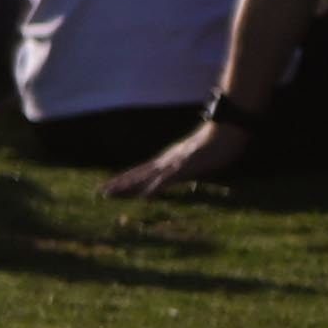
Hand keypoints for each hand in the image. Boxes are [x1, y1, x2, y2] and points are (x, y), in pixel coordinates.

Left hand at [104, 108, 260, 203]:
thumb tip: (179, 174)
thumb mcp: (197, 160)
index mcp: (168, 159)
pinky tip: (144, 197)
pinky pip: (166, 180)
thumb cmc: (216, 145)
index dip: (126, 179)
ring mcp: (173, 163)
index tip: (111, 186)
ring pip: (145, 177)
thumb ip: (186, 167)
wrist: (226, 131)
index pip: (142, 171)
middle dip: (119, 184)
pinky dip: (154, 189)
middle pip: (138, 173)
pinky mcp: (185, 167)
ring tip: (111, 194)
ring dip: (128, 186)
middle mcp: (165, 161)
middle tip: (100, 193)